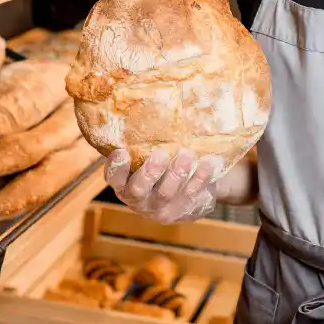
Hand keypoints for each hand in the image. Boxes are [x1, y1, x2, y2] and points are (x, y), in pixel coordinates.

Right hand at [104, 149, 222, 224]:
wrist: (188, 193)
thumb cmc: (160, 168)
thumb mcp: (146, 159)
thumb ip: (141, 146)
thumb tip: (142, 113)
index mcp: (124, 185)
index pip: (114, 178)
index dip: (116, 167)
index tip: (122, 151)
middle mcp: (139, 200)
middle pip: (139, 190)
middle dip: (150, 172)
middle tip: (160, 155)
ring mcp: (162, 208)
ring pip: (167, 193)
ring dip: (177, 173)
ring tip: (187, 154)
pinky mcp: (184, 210)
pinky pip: (192, 195)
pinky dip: (201, 177)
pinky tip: (209, 162)